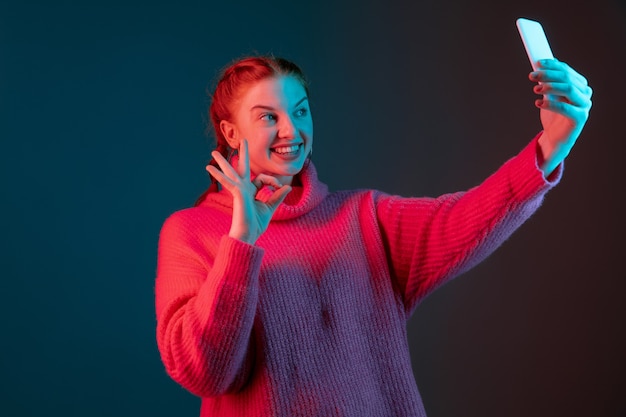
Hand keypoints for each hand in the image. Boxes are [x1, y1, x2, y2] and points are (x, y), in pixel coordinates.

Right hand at [206, 139, 291, 243]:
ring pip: (231, 172)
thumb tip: (287, 186)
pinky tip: (209, 168)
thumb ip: (277, 196)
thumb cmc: (256, 224)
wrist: (248, 235)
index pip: (262, 178)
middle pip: (242, 168)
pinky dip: (219, 175)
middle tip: (242, 141)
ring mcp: (239, 190)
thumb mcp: (270, 208)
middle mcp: (244, 189)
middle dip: (243, 154)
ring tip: (213, 152)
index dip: (273, 180)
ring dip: (222, 162)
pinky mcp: (236, 193)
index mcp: (251, 191)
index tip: (280, 187)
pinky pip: (227, 181)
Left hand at [530, 59, 592, 174]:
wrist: (553, 137)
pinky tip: (538, 103)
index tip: (538, 63)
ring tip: (535, 89)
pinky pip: (566, 108)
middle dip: (548, 75)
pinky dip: (551, 104)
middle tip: (532, 75)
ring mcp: (584, 105)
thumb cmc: (552, 116)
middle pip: (567, 78)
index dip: (552, 65)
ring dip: (550, 86)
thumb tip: (539, 66)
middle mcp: (585, 93)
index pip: (566, 70)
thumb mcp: (548, 96)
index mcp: (579, 85)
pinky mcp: (580, 118)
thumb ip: (547, 82)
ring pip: (569, 89)